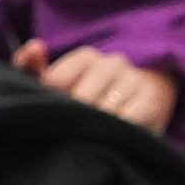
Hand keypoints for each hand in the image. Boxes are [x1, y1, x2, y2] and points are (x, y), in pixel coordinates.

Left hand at [20, 41, 176, 135]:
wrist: (145, 96)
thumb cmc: (91, 93)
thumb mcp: (59, 82)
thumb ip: (33, 69)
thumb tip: (33, 47)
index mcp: (85, 57)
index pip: (57, 81)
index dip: (51, 103)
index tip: (53, 114)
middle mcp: (111, 63)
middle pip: (80, 99)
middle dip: (72, 119)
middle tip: (71, 130)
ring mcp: (133, 79)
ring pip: (103, 111)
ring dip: (95, 128)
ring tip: (92, 135)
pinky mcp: (151, 98)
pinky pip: (126, 120)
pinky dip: (116, 132)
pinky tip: (112, 136)